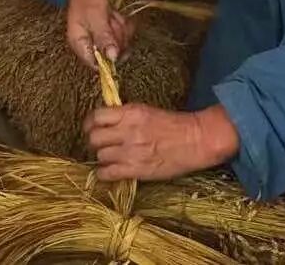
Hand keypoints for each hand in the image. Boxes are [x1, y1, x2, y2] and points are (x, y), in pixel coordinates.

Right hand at [55, 0, 133, 68]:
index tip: (117, 45)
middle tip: (111, 20)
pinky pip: (123, 36)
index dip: (109, 58)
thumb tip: (112, 59)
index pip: (96, 65)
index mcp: (80, 44)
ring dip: (120, 28)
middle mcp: (89, 44)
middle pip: (112, 54)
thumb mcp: (96, 16)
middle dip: (117, 36)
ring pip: (120, 44)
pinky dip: (123, 24)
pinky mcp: (109, 32)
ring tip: (111, 14)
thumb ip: (104, 38)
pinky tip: (115, 14)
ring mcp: (100, 38)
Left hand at [83, 104, 239, 182]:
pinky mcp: (136, 169)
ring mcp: (131, 151)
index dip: (90, 123)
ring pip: (100, 155)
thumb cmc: (172, 125)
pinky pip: (108, 173)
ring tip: (109, 158)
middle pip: (94, 138)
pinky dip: (104, 173)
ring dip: (102, 157)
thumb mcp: (145, 111)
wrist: (194, 140)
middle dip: (94, 142)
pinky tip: (109, 172)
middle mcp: (127, 131)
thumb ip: (124, 116)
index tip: (90, 128)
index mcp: (130, 113)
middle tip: (100, 145)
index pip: (96, 116)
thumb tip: (106, 121)